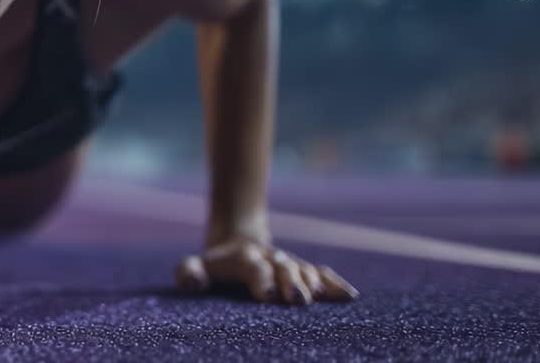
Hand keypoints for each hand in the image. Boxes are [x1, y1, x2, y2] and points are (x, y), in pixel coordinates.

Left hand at [174, 235, 358, 304]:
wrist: (237, 240)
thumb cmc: (214, 265)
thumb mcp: (194, 266)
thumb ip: (189, 272)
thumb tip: (195, 281)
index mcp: (243, 259)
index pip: (253, 267)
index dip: (261, 279)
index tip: (268, 296)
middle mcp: (269, 258)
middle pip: (284, 267)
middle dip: (292, 282)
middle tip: (298, 300)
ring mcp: (288, 263)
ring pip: (304, 270)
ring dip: (312, 283)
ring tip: (319, 297)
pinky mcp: (302, 270)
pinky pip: (321, 274)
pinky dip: (334, 284)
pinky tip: (350, 296)